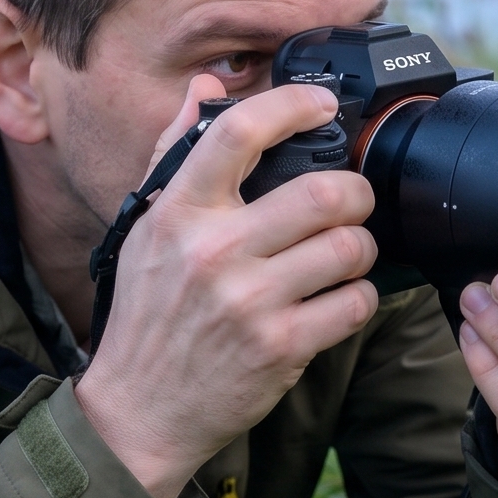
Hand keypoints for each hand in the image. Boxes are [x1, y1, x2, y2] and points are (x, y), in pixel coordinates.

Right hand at [77, 79, 379, 497]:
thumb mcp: (145, 228)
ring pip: (350, 247)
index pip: (238, 131)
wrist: (138, 410)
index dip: (293, 105)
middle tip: (352, 201)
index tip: (321, 106)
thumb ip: (174, 153)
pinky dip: (358, 297)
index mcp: (179, 212)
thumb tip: (204, 87)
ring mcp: (250, 301)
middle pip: (324, 192)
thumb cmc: (146, 314)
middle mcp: (213, 251)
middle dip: (355, 193)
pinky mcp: (281, 347)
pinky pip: (354, 303)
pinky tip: (337, 299)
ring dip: (360, 247)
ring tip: (343, 253)